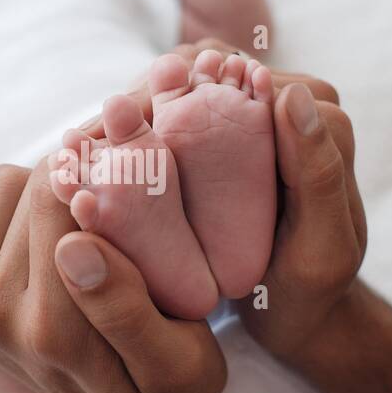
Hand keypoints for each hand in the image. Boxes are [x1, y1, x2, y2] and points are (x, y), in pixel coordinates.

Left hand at [0, 160, 226, 392]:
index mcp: (50, 329)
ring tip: (83, 221)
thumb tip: (72, 244)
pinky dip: (9, 208)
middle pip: (26, 185)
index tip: (130, 177)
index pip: (57, 193)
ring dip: (42, 191)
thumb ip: (128, 307)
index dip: (98, 169)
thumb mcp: (180, 361)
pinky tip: (45, 235)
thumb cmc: (164, 390)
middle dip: (74, 178)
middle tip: (113, 199)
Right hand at [73, 35, 364, 364]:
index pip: (232, 76)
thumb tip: (290, 95)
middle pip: (193, 81)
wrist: (303, 316)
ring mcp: (244, 119)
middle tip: (75, 143)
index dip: (167, 94)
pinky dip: (120, 149)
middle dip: (132, 108)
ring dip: (115, 127)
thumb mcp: (326, 241)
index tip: (111, 124)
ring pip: (168, 101)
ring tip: (65, 157)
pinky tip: (75, 171)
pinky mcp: (214, 143)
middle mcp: (281, 101)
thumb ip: (317, 171)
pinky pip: (161, 131)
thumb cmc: (316, 289)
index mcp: (317, 108)